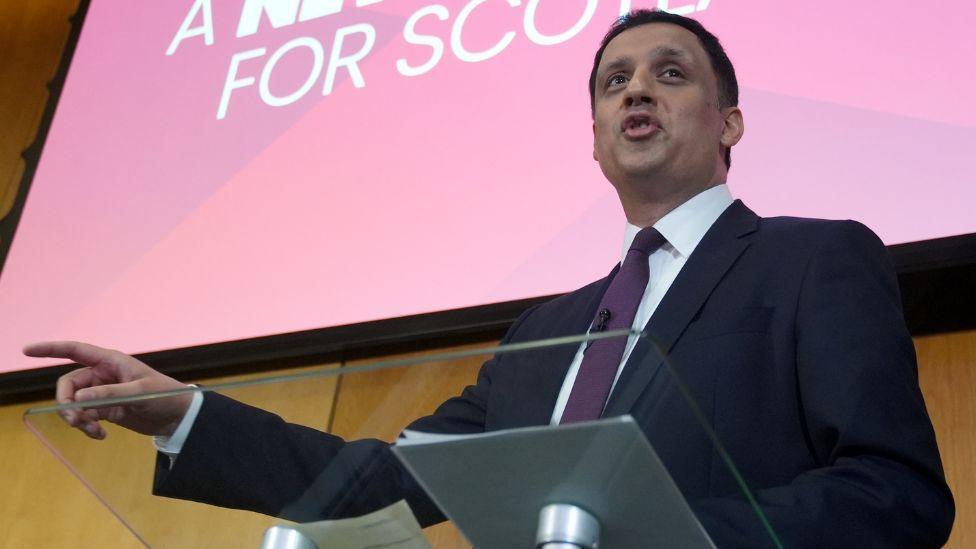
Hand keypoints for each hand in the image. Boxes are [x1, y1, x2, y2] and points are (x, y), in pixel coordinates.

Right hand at [24, 341, 192, 439]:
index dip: (50, 349)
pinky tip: (100, 436)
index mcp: (111, 361)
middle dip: (66, 403)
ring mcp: (102, 393)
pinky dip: (87, 427)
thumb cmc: (165, 395)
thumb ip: (110, 395)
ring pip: (74, 404)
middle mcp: (102, 375)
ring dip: (77, 418)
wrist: (178, 417)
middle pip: (68, 386)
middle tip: (75, 420)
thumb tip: (79, 400)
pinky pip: (84, 418)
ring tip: (92, 430)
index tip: (26, 350)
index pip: (75, 350)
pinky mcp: (105, 410)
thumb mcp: (140, 393)